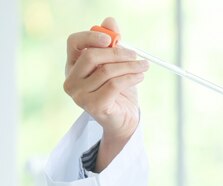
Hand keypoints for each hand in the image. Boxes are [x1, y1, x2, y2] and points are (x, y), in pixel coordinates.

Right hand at [63, 17, 148, 169]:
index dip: (91, 37)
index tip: (112, 38)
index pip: (74, 42)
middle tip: (136, 55)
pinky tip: (140, 77)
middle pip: (92, 56)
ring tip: (143, 67)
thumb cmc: (118, 90)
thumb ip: (112, 44)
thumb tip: (110, 21)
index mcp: (73, 64)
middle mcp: (71, 79)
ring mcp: (79, 95)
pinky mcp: (93, 106)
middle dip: (118, 53)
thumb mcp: (116, 65)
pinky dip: (131, 78)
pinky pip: (114, 85)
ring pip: (107, 71)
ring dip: (130, 66)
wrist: (124, 119)